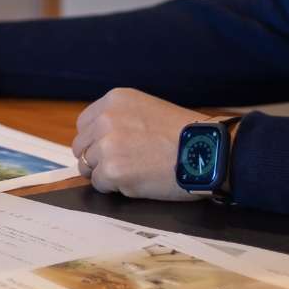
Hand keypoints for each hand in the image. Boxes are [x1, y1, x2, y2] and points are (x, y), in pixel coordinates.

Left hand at [72, 88, 204, 201]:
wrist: (207, 151)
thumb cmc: (185, 134)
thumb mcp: (148, 109)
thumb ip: (120, 119)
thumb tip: (97, 139)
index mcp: (114, 100)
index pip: (84, 124)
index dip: (95, 140)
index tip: (108, 149)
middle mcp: (106, 119)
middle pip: (81, 146)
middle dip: (96, 158)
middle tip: (121, 166)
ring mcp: (107, 145)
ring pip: (87, 167)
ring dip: (105, 174)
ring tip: (133, 172)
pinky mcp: (112, 170)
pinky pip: (99, 185)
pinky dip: (114, 188)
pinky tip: (137, 181)